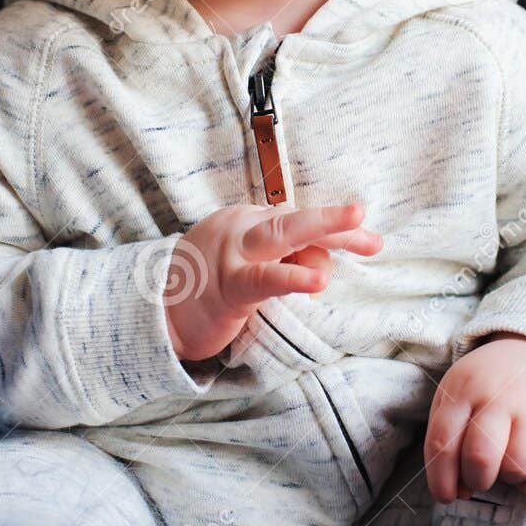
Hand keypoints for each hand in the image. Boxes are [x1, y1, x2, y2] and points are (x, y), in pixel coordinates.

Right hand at [164, 201, 382, 361]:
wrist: (155, 312)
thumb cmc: (207, 287)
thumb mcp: (247, 264)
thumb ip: (283, 259)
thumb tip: (324, 265)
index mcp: (248, 221)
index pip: (300, 220)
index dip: (337, 229)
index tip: (369, 239)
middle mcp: (242, 229)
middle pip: (294, 219)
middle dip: (333, 218)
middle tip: (363, 214)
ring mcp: (233, 255)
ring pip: (283, 234)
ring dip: (323, 231)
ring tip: (361, 237)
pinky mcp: (228, 287)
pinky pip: (264, 279)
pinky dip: (292, 276)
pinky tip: (316, 280)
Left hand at [424, 334, 525, 502]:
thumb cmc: (490, 385)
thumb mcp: (457, 394)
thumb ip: (447, 438)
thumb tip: (456, 491)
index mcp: (464, 388)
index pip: (443, 442)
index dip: (441, 480)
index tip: (446, 496)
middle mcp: (499, 396)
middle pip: (481, 457)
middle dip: (476, 480)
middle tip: (481, 477)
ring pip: (517, 466)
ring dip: (509, 479)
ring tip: (508, 466)